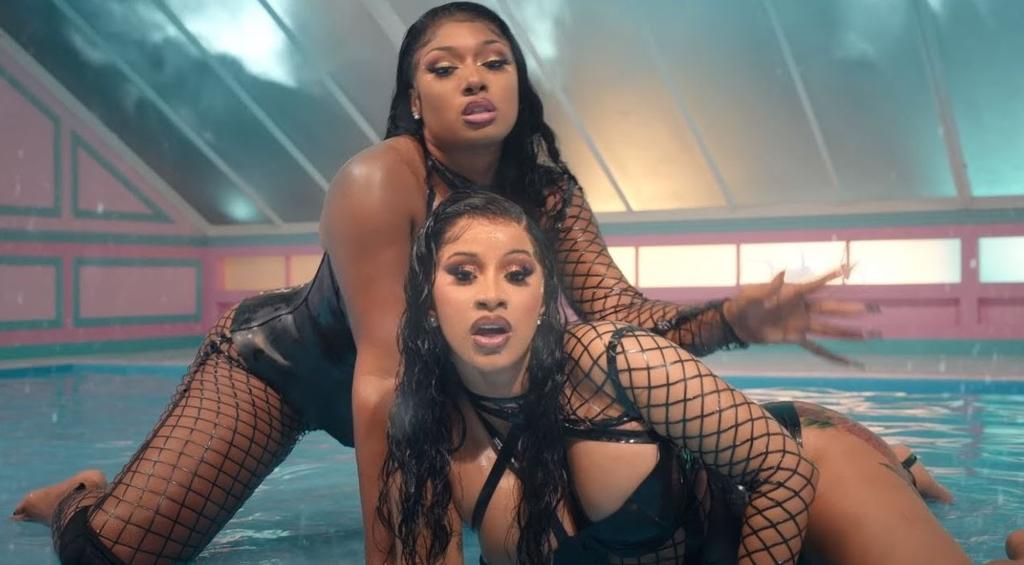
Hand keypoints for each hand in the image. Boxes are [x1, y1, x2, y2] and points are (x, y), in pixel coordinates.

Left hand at [723, 267, 878, 365]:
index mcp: (793, 293)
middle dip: (850, 309)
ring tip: (869, 335)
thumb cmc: (742, 303)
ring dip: (848, 332)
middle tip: (872, 308)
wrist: (735, 322)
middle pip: (830, 308)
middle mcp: (802, 308)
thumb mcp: (752, 294)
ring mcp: (801, 324)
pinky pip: (816, 348)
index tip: (847, 268)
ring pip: (829, 329)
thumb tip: (783, 272)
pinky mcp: (795, 338)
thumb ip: (768, 287)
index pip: (816, 284)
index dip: (830, 277)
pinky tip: (846, 362)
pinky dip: (831, 356)